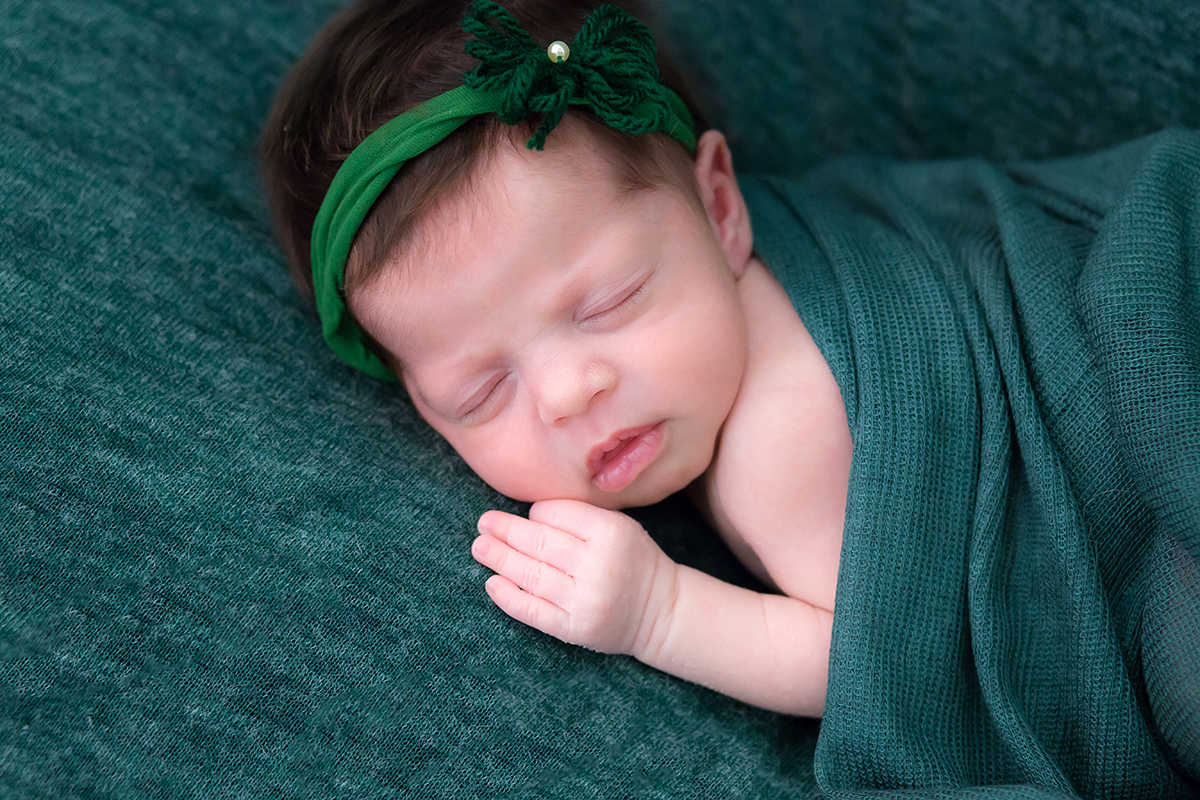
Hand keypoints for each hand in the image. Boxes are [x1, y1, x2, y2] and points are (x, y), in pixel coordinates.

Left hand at [472, 499, 677, 655]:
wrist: (660, 611)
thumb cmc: (633, 561)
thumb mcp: (619, 526)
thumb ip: (580, 517)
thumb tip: (527, 515)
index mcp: (610, 532)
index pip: (557, 514)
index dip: (536, 512)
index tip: (527, 514)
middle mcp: (597, 565)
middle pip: (539, 543)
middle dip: (506, 531)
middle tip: (484, 523)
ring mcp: (584, 600)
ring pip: (531, 575)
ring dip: (499, 560)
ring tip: (480, 547)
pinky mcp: (574, 628)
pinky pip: (532, 611)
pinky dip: (508, 597)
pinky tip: (492, 583)